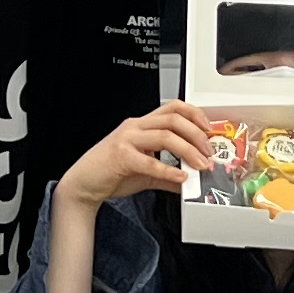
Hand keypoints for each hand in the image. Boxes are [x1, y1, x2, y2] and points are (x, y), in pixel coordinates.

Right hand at [61, 105, 223, 208]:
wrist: (83, 184)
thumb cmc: (110, 173)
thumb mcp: (146, 172)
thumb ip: (168, 174)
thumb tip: (190, 181)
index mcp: (141, 125)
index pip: (172, 108)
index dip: (194, 114)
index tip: (209, 129)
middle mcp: (135, 127)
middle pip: (173, 118)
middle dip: (197, 134)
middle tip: (209, 152)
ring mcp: (127, 139)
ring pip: (165, 135)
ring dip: (189, 150)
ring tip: (200, 165)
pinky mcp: (121, 156)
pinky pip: (150, 161)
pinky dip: (169, 170)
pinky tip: (180, 177)